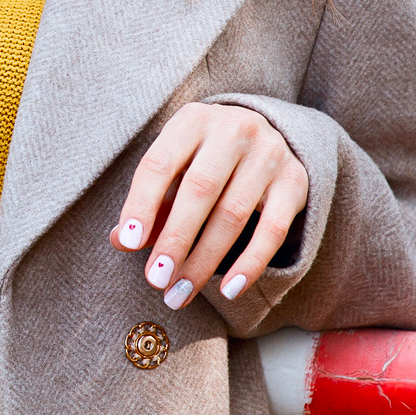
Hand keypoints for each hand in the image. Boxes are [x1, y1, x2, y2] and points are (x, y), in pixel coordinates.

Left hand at [111, 103, 309, 310]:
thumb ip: (150, 203)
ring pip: (233, 214)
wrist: (269, 134)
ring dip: (204, 260)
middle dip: (174, 240)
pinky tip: (229, 289)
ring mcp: (269, 153)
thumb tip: (120, 240)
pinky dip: (250, 263)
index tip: (129, 244)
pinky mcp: (295, 181)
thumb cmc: (205, 158)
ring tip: (180, 293)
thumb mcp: (175, 168)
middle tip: (155, 279)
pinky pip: (273, 229)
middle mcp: (233, 129)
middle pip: (199, 190)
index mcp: (192, 121)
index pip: (160, 163)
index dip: (142, 205)